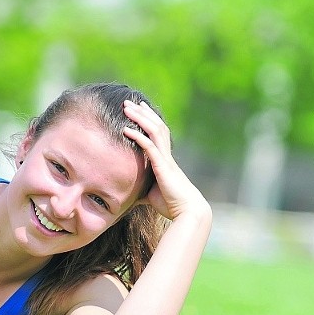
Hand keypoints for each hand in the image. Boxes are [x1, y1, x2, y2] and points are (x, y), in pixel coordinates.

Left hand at [123, 100, 208, 219]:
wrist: (187, 211)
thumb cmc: (171, 203)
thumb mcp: (150, 193)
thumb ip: (140, 187)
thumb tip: (126, 192)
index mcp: (165, 159)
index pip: (157, 133)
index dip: (148, 119)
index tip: (138, 109)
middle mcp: (166, 155)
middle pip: (155, 126)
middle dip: (142, 113)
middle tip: (128, 102)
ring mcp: (165, 159)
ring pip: (154, 131)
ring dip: (140, 118)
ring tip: (127, 108)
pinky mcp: (163, 167)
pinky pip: (150, 147)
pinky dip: (138, 137)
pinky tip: (126, 130)